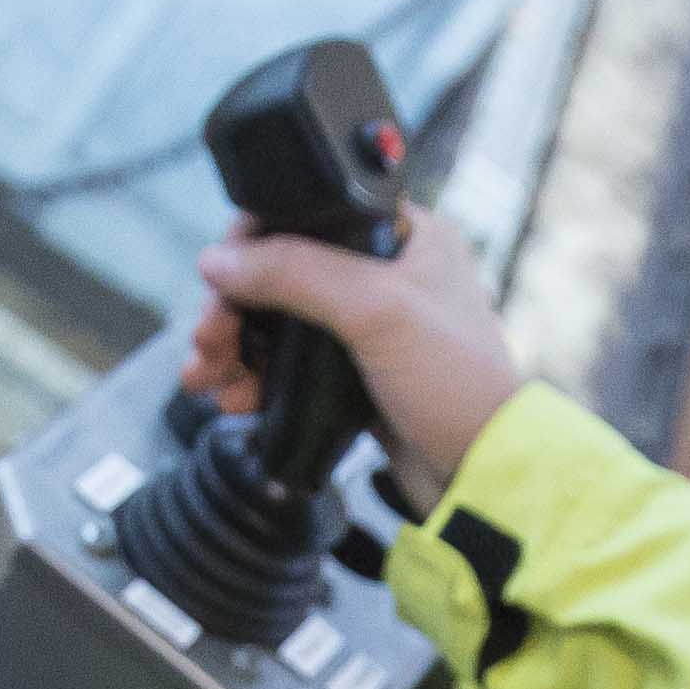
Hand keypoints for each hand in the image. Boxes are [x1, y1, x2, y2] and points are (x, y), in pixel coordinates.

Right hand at [184, 208, 521, 511]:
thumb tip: (219, 260)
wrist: (482, 475)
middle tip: (207, 341)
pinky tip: (234, 398)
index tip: (219, 277)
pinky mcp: (353, 373)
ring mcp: (367, 326)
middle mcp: (385, 272)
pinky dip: (254, 376)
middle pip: (280, 271)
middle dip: (232, 309)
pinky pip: (287, 364)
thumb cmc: (457, 385)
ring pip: (276, 321)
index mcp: (404, 234)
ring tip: (207, 378)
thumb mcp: (376, 311)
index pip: (307, 213)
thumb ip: (296, 273)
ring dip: (234, 346)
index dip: (253, 243)